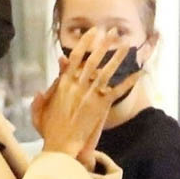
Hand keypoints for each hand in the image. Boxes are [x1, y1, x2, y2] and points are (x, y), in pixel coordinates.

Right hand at [35, 28, 142, 161]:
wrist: (62, 146)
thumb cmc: (50, 132)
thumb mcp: (39, 115)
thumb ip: (39, 101)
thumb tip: (40, 90)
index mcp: (63, 84)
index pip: (74, 58)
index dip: (84, 43)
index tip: (92, 33)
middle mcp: (78, 85)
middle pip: (93, 59)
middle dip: (103, 43)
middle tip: (113, 31)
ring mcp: (91, 94)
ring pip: (107, 70)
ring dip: (118, 56)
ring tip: (127, 44)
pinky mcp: (102, 105)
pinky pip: (119, 90)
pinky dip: (130, 81)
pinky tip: (140, 73)